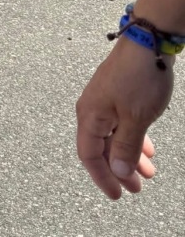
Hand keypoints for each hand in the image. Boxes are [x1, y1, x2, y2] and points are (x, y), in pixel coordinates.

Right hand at [76, 36, 173, 198]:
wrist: (148, 41)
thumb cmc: (139, 78)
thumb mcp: (136, 118)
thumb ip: (126, 147)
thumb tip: (118, 173)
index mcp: (90, 117)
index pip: (89, 156)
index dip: (102, 178)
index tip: (117, 195)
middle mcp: (92, 110)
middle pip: (101, 149)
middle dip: (118, 171)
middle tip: (136, 189)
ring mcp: (105, 101)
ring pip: (114, 137)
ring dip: (129, 156)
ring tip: (148, 171)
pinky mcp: (117, 95)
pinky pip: (121, 124)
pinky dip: (133, 139)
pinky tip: (148, 147)